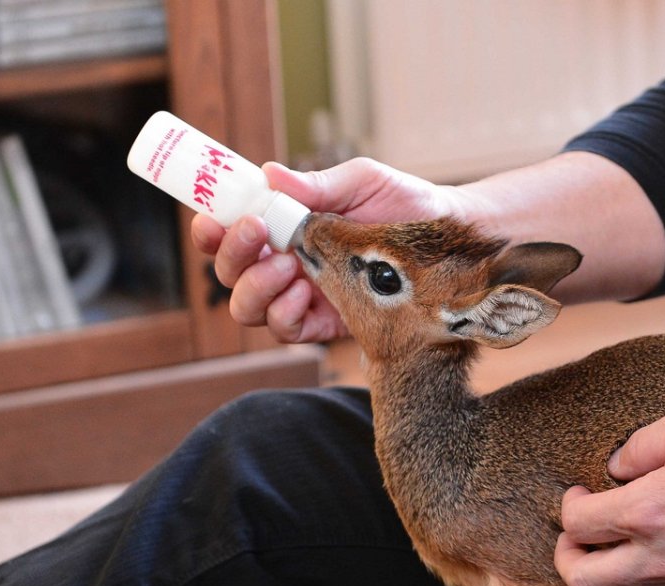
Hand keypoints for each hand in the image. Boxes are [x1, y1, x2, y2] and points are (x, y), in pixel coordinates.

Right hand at [192, 157, 467, 342]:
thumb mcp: (363, 182)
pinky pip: (289, 331)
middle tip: (260, 233)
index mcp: (286, 226)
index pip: (230, 232)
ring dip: (256, 287)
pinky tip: (305, 295)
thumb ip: (318, 185)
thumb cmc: (406, 205)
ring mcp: (304, 296)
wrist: (454, 239)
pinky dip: (285, 314)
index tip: (214, 217)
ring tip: (289, 266)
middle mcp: (286, 263)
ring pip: (249, 308)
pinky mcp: (328, 324)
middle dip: (232, 255)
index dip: (210, 229)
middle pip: (230, 273)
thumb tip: (270, 174)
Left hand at [555, 401, 664, 585]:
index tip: (580, 493)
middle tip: (578, 534)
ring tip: (604, 560)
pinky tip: (638, 583)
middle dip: (567, 554)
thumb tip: (615, 467)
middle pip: (583, 578)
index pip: (578, 523)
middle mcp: (659, 556)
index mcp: (649, 509)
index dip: (568, 506)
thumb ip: (643, 443)